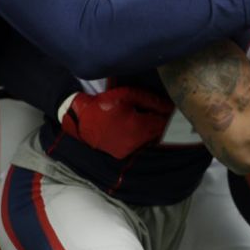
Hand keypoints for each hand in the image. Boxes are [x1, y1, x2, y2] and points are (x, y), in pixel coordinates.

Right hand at [58, 87, 174, 159]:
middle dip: (160, 120)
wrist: (80, 118)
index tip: (169, 106)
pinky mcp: (121, 154)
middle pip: (158, 131)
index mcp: (139, 126)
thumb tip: (168, 106)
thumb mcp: (128, 95)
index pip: (163, 121)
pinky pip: (138, 145)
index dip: (167, 112)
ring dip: (151, 129)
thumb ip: (150, 100)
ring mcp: (128, 150)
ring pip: (149, 139)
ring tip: (144, 117)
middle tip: (157, 110)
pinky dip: (140, 137)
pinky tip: (134, 127)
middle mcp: (136, 142)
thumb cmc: (104, 104)